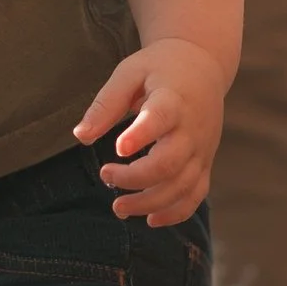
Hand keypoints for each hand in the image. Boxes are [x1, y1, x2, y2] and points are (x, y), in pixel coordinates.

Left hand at [74, 39, 223, 226]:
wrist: (203, 65)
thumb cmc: (159, 68)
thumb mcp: (129, 72)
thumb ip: (106, 103)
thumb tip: (81, 136)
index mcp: (173, 99)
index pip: (161, 118)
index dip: (141, 135)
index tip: (118, 148)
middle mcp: (192, 128)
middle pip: (169, 163)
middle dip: (135, 179)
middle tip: (105, 175)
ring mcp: (202, 149)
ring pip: (182, 187)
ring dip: (150, 203)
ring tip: (118, 207)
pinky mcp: (205, 162)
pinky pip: (196, 195)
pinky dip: (176, 213)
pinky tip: (150, 220)